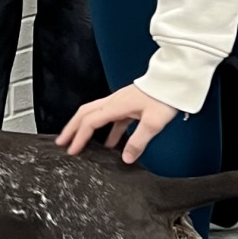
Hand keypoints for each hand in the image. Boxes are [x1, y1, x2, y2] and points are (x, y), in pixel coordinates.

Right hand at [57, 84, 175, 163]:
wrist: (175, 81)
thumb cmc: (165, 96)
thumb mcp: (153, 123)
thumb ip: (138, 141)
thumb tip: (126, 157)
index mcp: (116, 105)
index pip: (90, 122)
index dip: (79, 137)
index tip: (73, 150)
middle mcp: (114, 102)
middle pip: (84, 114)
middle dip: (71, 128)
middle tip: (62, 141)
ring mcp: (120, 102)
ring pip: (95, 115)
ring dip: (85, 129)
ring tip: (80, 143)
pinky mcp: (128, 105)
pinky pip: (111, 119)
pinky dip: (106, 131)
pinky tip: (110, 143)